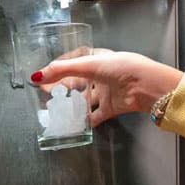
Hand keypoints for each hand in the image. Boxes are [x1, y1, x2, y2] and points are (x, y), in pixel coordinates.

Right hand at [32, 51, 182, 126]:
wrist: (146, 86)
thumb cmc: (122, 68)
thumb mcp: (90, 64)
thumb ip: (63, 70)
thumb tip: (38, 76)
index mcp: (98, 59)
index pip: (74, 63)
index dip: (58, 69)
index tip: (43, 77)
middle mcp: (101, 75)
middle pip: (77, 82)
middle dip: (62, 88)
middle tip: (45, 95)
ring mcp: (106, 92)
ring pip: (84, 100)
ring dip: (72, 105)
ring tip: (55, 111)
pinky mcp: (111, 107)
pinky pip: (94, 115)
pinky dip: (85, 121)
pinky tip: (74, 125)